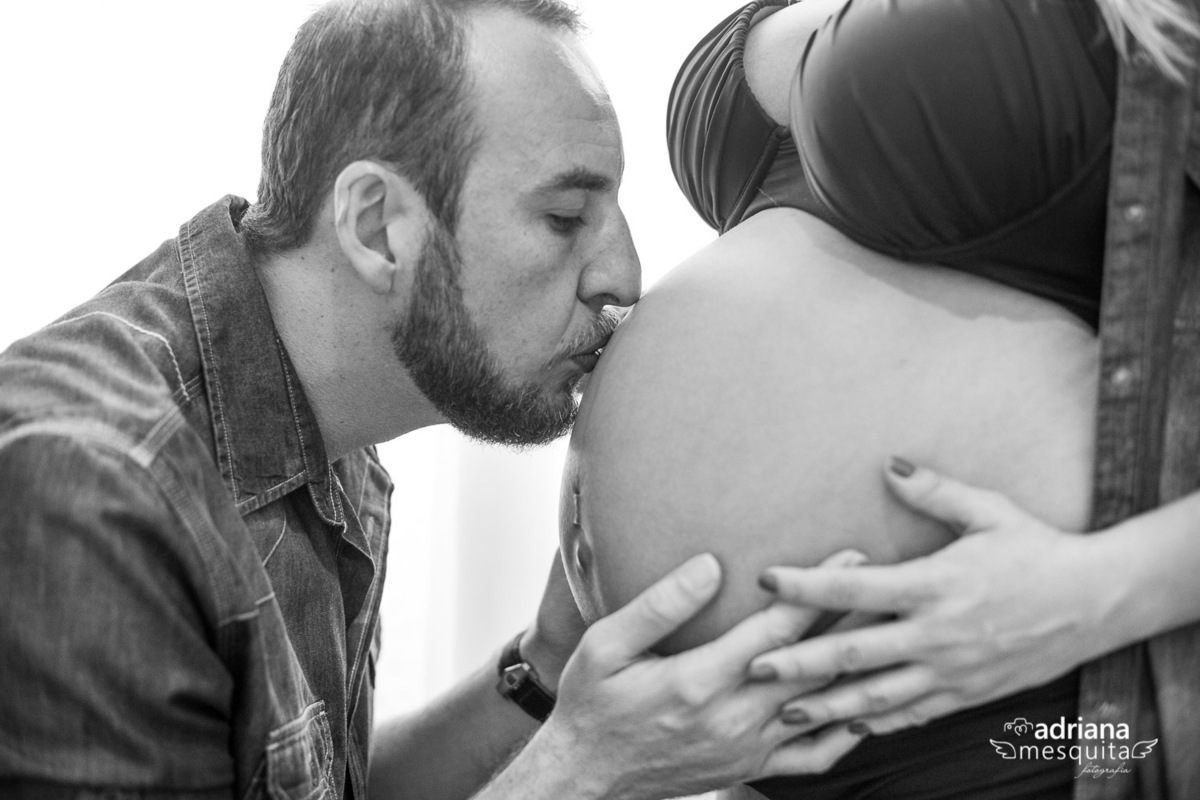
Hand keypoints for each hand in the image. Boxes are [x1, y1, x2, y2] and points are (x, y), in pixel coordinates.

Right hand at [533, 551, 866, 799]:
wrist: (589, 774)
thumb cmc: (593, 701)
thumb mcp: (606, 645)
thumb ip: (659, 605)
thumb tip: (709, 565)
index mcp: (699, 681)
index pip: (776, 629)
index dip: (819, 591)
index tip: (853, 557)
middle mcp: (733, 718)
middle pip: (814, 665)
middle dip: (857, 621)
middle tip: (894, 586)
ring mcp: (748, 748)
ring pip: (822, 707)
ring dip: (860, 669)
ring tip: (894, 635)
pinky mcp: (751, 769)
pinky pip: (813, 757)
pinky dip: (848, 734)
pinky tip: (869, 709)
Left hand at [747, 459, 1106, 736]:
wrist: (1096, 601)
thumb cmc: (1037, 549)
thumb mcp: (989, 511)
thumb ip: (935, 490)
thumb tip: (889, 464)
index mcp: (935, 584)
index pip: (855, 586)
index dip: (806, 584)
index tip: (766, 579)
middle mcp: (937, 634)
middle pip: (853, 651)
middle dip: (798, 662)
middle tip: (752, 667)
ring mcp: (951, 670)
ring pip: (876, 696)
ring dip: (826, 705)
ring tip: (783, 713)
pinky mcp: (966, 694)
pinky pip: (912, 715)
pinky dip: (876, 723)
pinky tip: (844, 727)